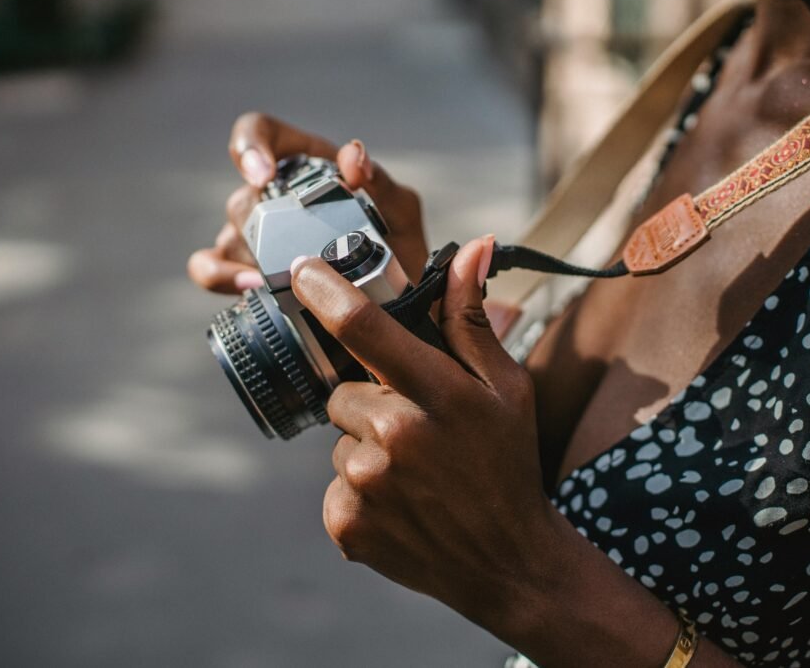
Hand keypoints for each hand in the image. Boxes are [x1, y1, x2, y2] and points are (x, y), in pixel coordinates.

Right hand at [188, 112, 428, 293]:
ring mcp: (253, 233)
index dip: (251, 145)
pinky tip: (252, 286)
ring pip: (230, 233)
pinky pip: (208, 267)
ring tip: (281, 276)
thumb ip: (381, 181)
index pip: (259, 133)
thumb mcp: (399, 210)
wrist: (393, 299)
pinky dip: (221, 275)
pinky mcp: (241, 269)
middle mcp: (271, 196)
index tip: (262, 175)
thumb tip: (353, 157)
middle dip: (267, 222)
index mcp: (304, 166)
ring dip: (253, 255)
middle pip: (245, 195)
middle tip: (298, 246)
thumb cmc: (395, 244)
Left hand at [291, 235, 556, 621]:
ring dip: (366, 448)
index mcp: (438, 394)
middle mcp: (394, 435)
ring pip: (339, 438)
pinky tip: (400, 504)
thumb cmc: (508, 464)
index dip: (325, 291)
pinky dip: (359, 491)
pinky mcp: (344, 522)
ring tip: (415, 474)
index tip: (301, 268)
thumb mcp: (508, 389)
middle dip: (372, 401)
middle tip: (418, 430)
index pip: (365, 328)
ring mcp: (365, 483)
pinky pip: (333, 484)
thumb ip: (472, 320)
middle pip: (344, 390)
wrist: (506, 563)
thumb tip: (471, 246)